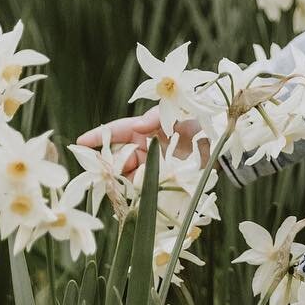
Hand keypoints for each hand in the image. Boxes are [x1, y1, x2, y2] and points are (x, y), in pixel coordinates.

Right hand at [76, 108, 211, 178]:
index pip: (117, 131)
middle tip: (104, 173)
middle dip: (111, 165)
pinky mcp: (165, 177)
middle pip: (120, 157)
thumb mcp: (178, 113)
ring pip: (131, 174)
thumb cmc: (199, 119)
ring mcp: (155, 163)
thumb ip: (157, 118)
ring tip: (129, 182)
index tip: (80, 142)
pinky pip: (148, 185)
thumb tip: (138, 125)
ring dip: (127, 179)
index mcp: (145, 129)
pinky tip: (140, 191)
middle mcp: (146, 147)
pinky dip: (142, 189)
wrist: (224, 136)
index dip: (99, 136)